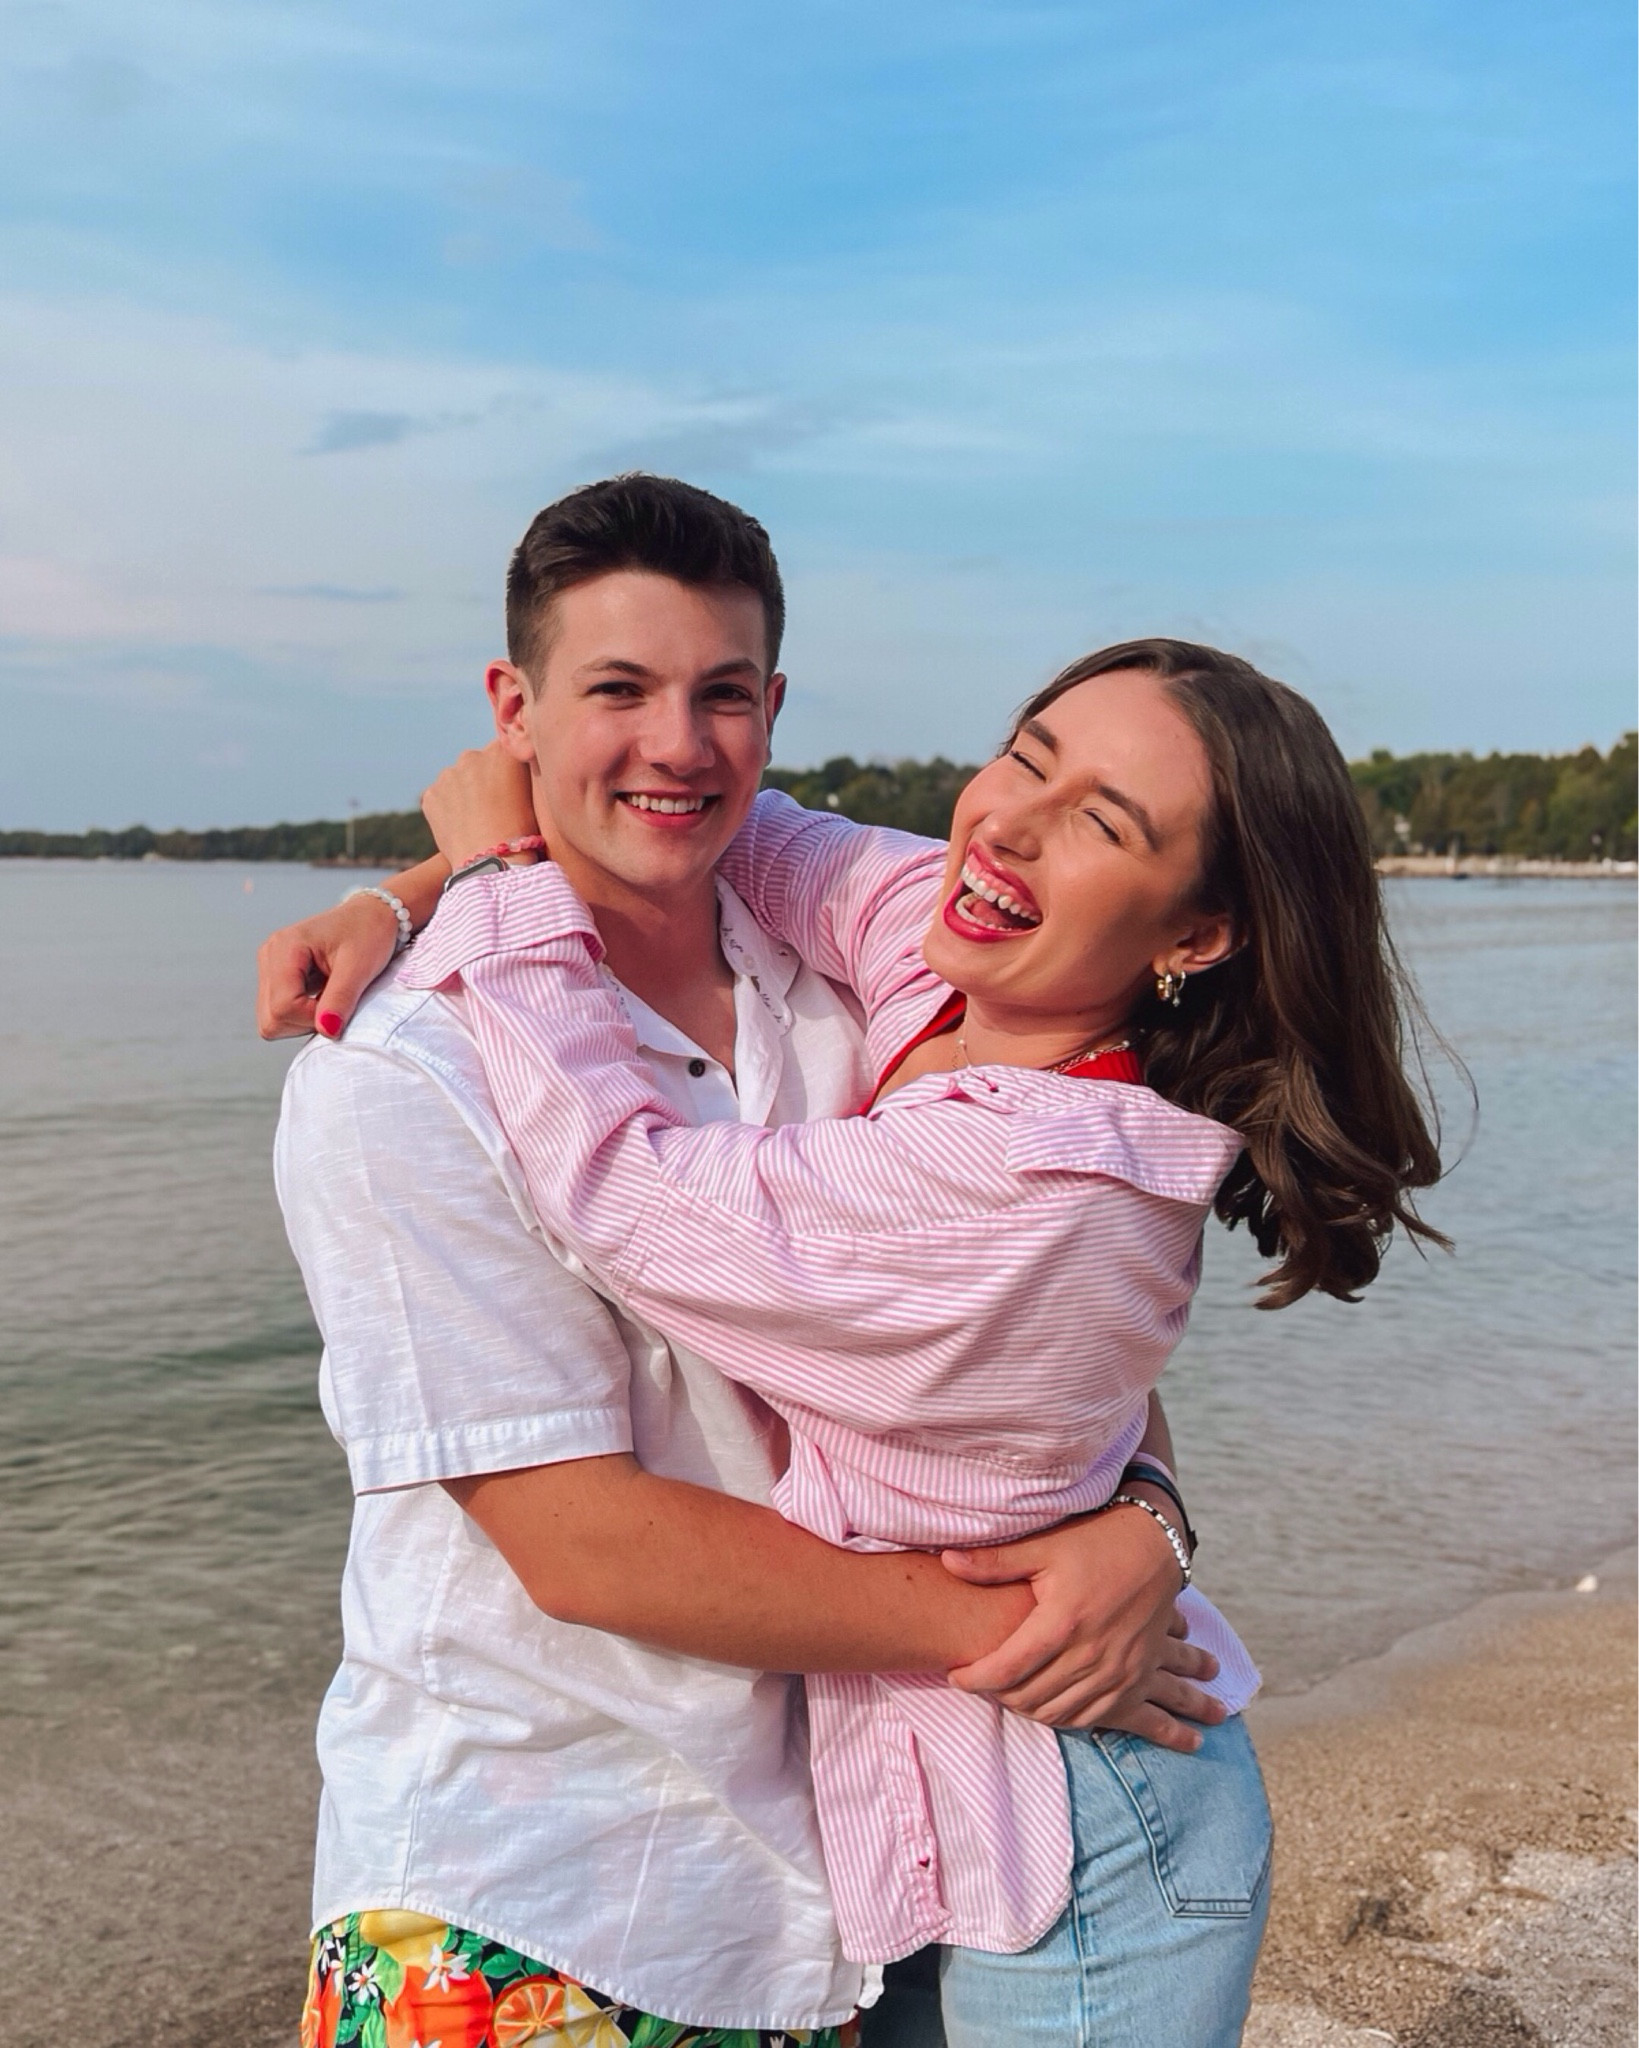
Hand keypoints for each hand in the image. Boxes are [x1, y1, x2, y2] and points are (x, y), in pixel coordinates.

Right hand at [256, 894, 399, 1038]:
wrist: (372, 914)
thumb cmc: (369, 932)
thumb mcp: (360, 967)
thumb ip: (341, 999)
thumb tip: (327, 1031)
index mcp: (285, 947)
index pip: (282, 1007)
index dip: (312, 1018)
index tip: (339, 1007)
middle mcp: (269, 955)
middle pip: (271, 1019)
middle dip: (304, 1022)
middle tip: (335, 1004)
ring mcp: (269, 966)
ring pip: (271, 1020)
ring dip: (302, 1020)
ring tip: (329, 997)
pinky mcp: (276, 975)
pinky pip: (278, 1012)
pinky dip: (301, 1014)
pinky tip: (321, 996)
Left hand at [422, 742, 537, 868]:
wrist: (492, 863)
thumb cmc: (522, 832)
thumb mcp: (533, 795)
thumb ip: (518, 774)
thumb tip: (510, 771)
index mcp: (502, 752)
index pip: (504, 752)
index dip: (508, 771)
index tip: (511, 789)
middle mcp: (472, 756)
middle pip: (478, 763)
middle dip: (483, 779)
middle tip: (494, 807)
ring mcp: (448, 775)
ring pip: (457, 780)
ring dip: (464, 793)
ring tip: (477, 820)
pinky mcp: (431, 795)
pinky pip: (441, 798)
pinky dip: (448, 809)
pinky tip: (461, 827)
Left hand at [941, 1505, 1224, 1750]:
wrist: (1155, 1550)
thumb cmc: (1094, 1543)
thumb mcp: (1043, 1546)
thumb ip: (994, 1561)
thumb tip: (946, 1560)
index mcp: (1061, 1622)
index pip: (1006, 1669)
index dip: (974, 1679)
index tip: (955, 1675)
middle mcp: (1090, 1654)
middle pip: (1028, 1697)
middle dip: (996, 1695)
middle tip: (978, 1682)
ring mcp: (1116, 1672)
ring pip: (1058, 1714)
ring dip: (1026, 1710)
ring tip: (1006, 1692)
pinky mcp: (1134, 1681)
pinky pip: (1091, 1719)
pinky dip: (1062, 1717)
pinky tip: (1044, 1703)